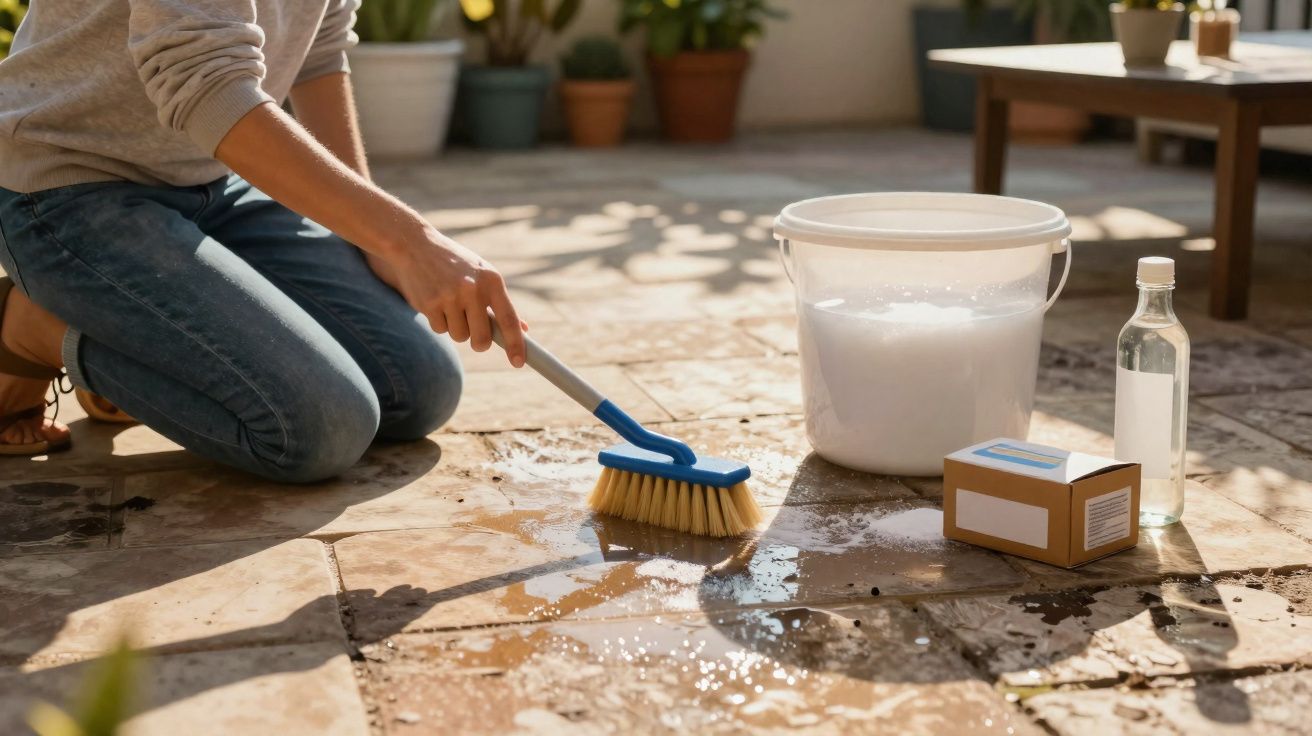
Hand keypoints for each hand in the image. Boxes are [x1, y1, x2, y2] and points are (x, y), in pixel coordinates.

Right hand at [389, 225, 526, 367]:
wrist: (415, 245)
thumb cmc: (455, 263)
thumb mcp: (482, 274)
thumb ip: (500, 302)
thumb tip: (523, 329)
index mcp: (492, 280)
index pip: (509, 320)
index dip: (516, 344)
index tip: (518, 363)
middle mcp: (473, 289)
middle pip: (482, 339)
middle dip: (479, 343)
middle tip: (474, 334)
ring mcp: (450, 296)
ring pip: (460, 336)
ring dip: (456, 328)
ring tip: (450, 304)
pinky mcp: (429, 304)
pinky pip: (440, 329)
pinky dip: (439, 322)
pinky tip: (435, 301)